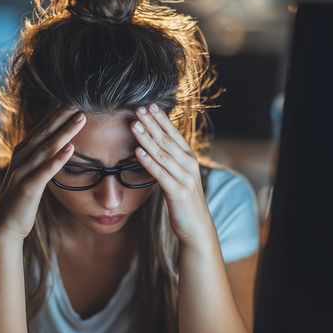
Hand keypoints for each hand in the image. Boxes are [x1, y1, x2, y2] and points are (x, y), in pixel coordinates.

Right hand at [0, 107, 85, 240]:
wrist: (4, 226)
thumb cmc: (21, 200)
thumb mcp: (30, 175)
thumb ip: (40, 159)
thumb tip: (57, 146)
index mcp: (22, 154)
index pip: (41, 129)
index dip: (56, 115)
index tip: (72, 101)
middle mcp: (20, 158)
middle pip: (43, 133)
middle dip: (61, 117)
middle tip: (78, 102)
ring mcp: (22, 173)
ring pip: (45, 148)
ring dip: (64, 132)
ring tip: (79, 119)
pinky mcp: (27, 189)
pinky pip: (44, 172)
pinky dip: (57, 159)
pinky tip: (70, 149)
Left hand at [130, 104, 214, 242]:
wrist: (197, 227)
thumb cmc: (185, 201)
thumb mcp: (180, 176)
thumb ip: (171, 160)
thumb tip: (156, 144)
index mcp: (189, 158)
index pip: (174, 133)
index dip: (161, 118)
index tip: (149, 104)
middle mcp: (189, 165)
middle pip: (167, 140)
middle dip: (151, 123)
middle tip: (138, 108)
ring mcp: (185, 178)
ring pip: (162, 154)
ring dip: (147, 138)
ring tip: (134, 125)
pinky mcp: (178, 192)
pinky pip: (160, 173)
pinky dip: (149, 161)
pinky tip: (137, 151)